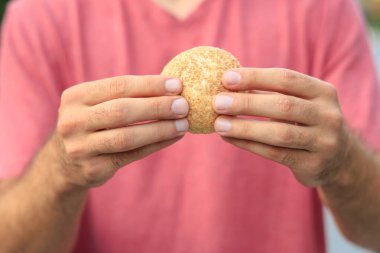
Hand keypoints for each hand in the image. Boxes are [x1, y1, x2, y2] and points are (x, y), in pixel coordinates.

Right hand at [54, 75, 188, 188]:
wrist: (64, 163)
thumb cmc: (92, 124)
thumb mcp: (96, 104)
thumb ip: (125, 95)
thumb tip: (172, 88)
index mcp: (75, 97)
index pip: (119, 86)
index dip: (150, 85)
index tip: (177, 85)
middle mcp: (73, 121)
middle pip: (122, 110)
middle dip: (157, 107)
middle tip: (184, 105)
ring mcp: (80, 147)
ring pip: (128, 137)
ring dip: (160, 129)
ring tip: (184, 124)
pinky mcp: (93, 169)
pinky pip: (132, 155)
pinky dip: (156, 145)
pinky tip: (173, 137)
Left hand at [213, 68, 351, 186]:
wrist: (338, 158)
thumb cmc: (306, 122)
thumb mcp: (296, 103)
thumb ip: (267, 94)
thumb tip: (227, 85)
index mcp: (323, 92)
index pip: (286, 79)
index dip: (255, 77)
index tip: (226, 78)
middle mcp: (328, 115)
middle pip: (283, 106)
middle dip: (247, 103)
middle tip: (217, 103)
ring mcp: (324, 142)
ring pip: (280, 133)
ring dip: (245, 128)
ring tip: (219, 124)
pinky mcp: (314, 165)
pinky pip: (276, 154)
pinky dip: (249, 145)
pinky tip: (230, 138)